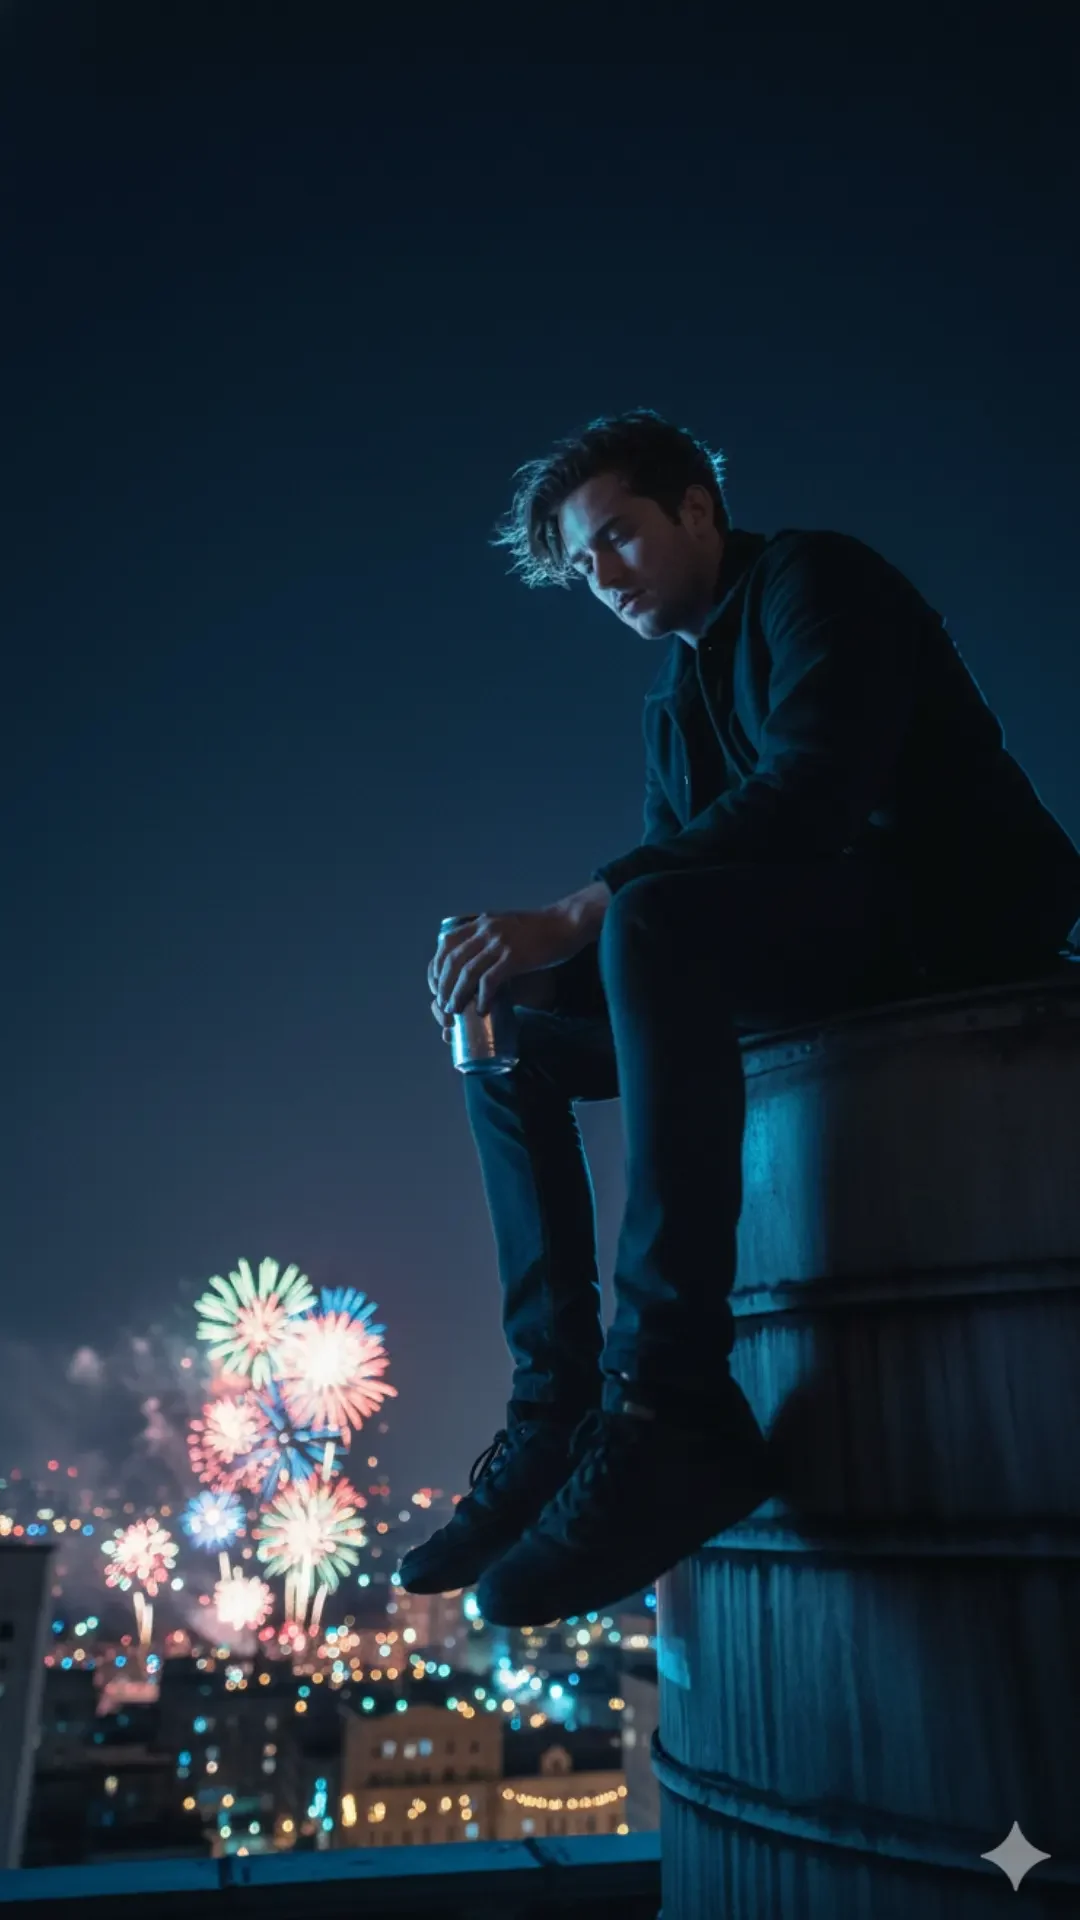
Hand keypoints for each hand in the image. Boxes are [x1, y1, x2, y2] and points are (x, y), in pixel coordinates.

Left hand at [429, 907, 581, 1018]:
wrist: (566, 923)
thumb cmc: (540, 928)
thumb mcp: (505, 924)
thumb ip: (489, 936)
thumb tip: (474, 960)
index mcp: (481, 922)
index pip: (446, 944)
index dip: (437, 967)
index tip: (436, 986)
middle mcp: (486, 930)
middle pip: (452, 961)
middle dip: (443, 986)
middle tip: (443, 1005)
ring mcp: (500, 943)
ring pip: (467, 972)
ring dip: (457, 995)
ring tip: (455, 1011)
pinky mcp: (514, 957)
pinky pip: (490, 981)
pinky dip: (482, 998)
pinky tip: (481, 1010)